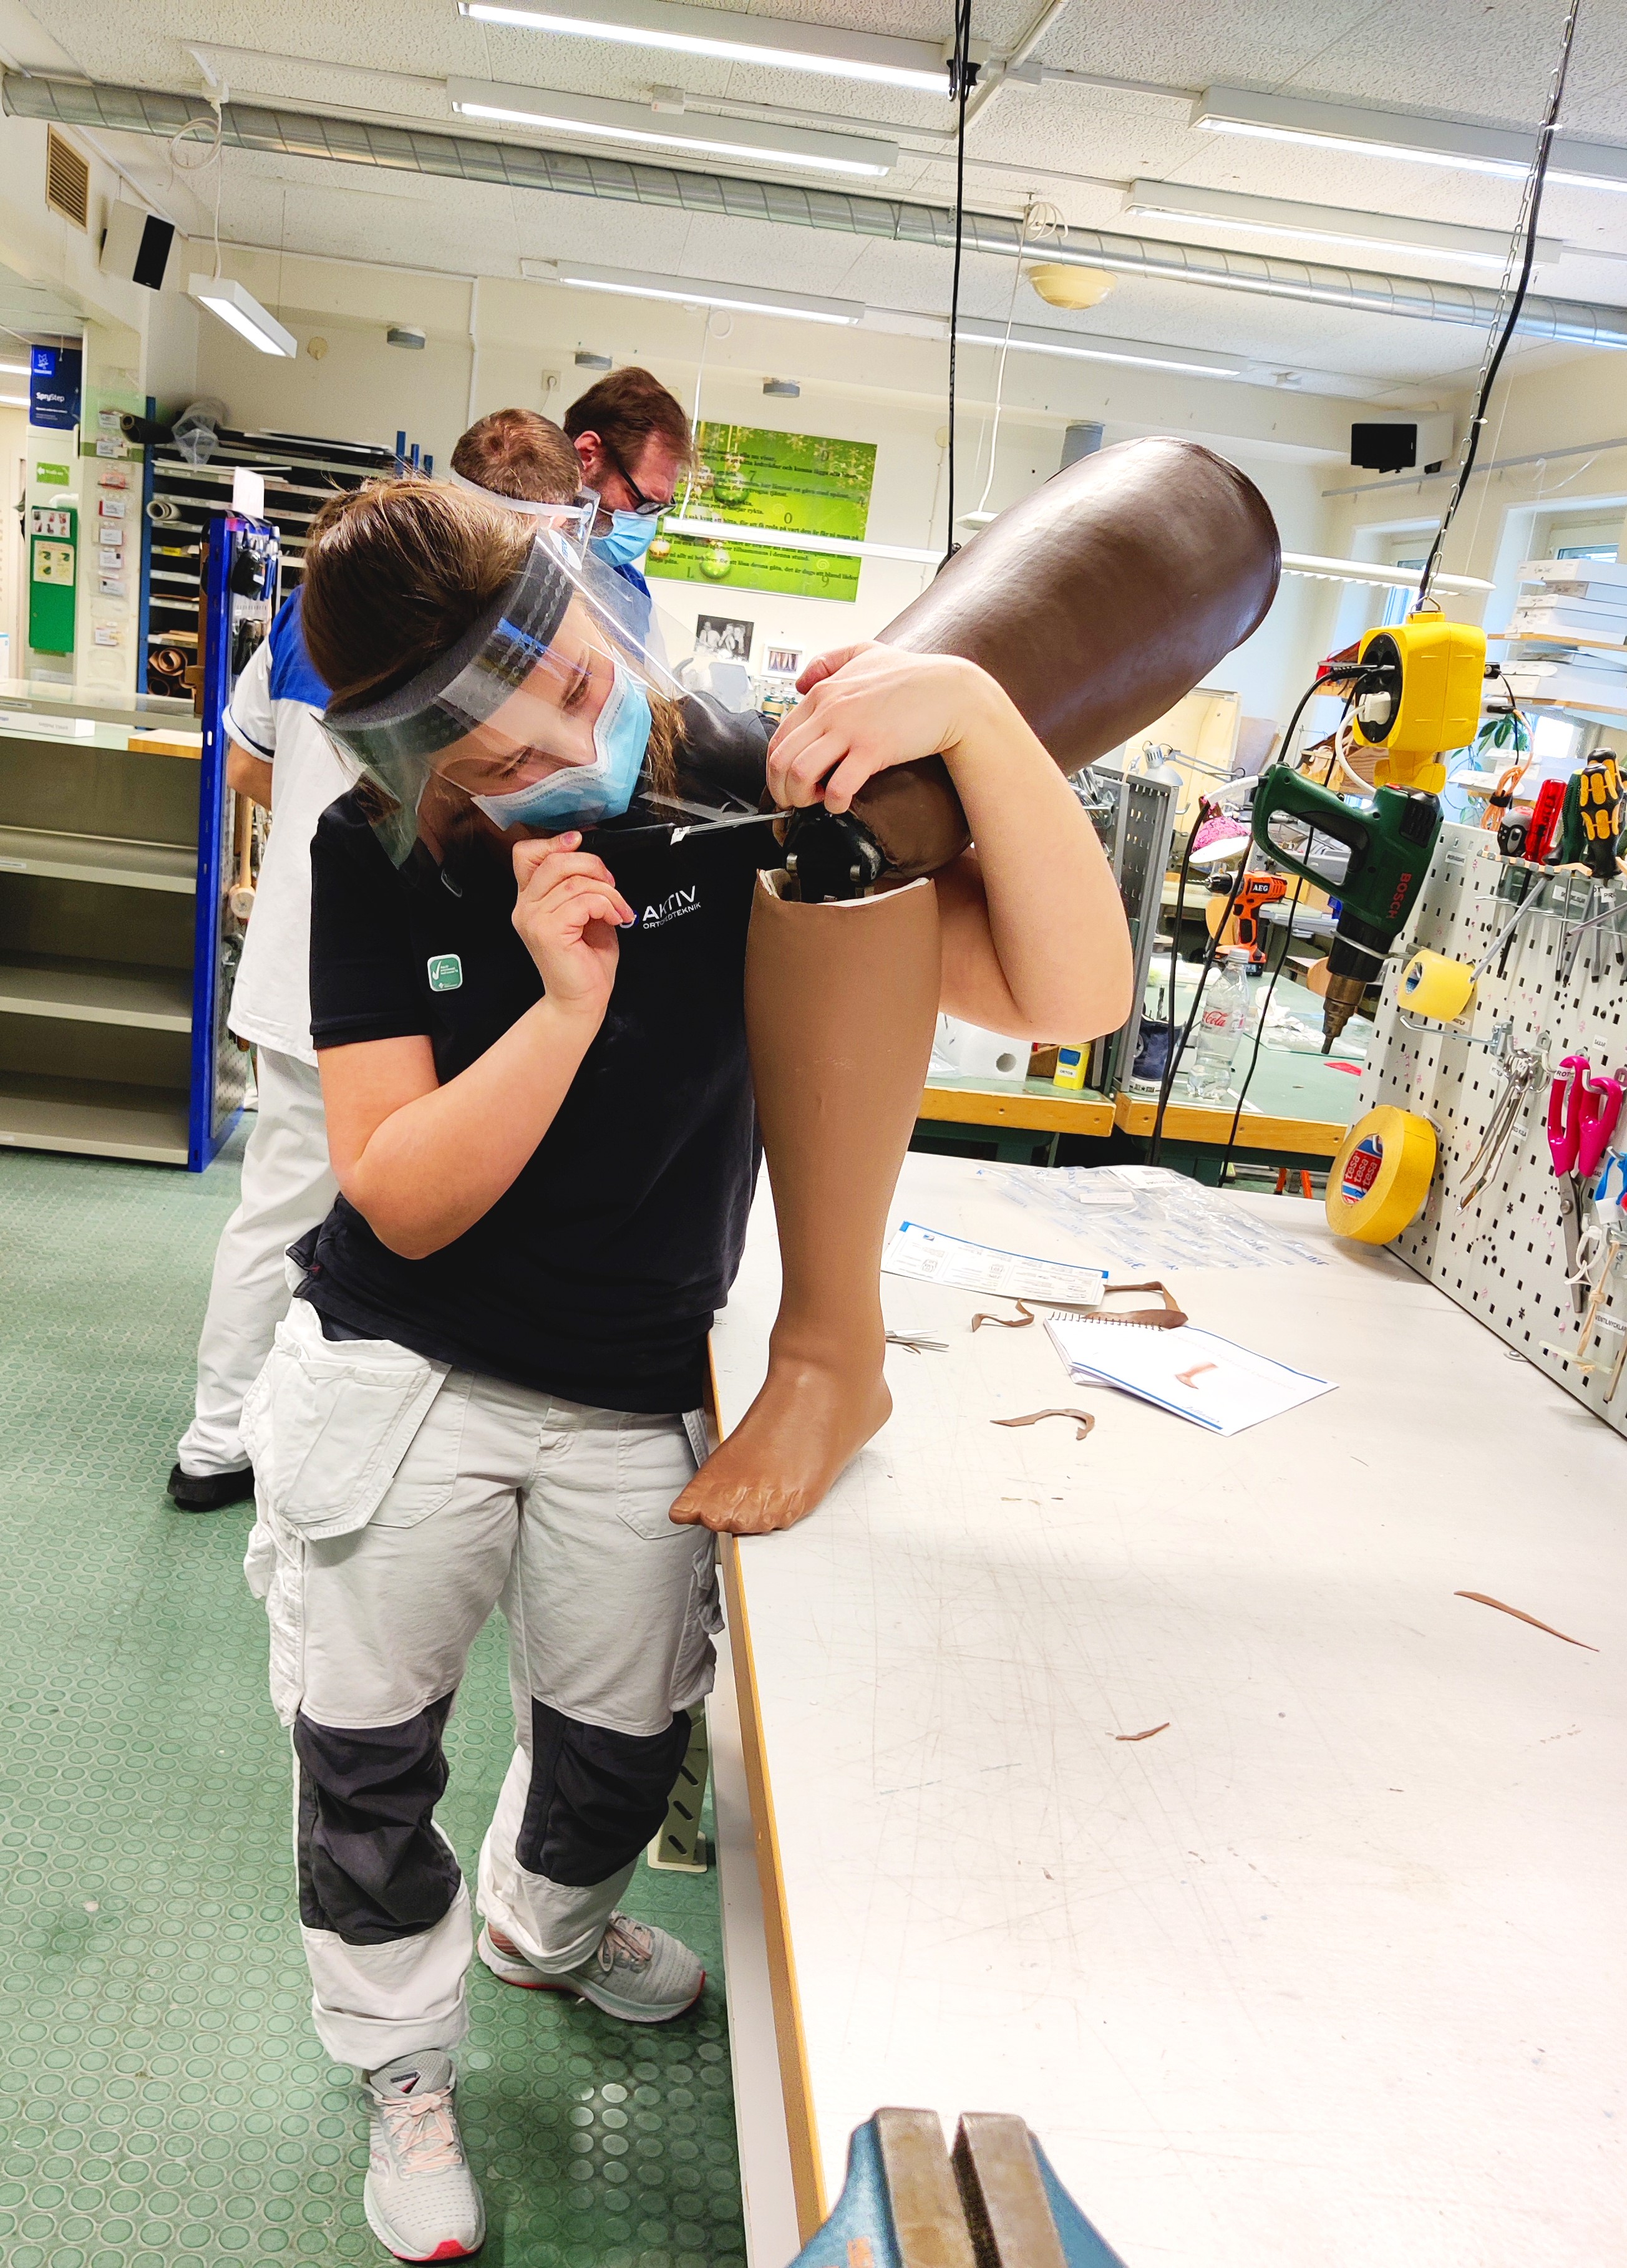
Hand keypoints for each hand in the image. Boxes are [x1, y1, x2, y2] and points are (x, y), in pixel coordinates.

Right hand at [511, 832, 633, 1021]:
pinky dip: (607, 905)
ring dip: (608, 892)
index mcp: (530, 899)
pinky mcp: (548, 931)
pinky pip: (583, 901)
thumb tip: (594, 858)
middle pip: (555, 861)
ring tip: (619, 909)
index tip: (581, 842)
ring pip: (575, 881)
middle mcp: (525, 907)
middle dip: (592, 864)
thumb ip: (581, 884)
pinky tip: (615, 919)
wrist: (582, 999)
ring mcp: (533, 919)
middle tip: (612, 884)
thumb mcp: (585, 911)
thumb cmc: (586, 960)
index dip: (555, 842)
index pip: (526, 853)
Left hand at [766, 643, 1003, 813]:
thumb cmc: (914, 677)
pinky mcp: (873, 749)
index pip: (779, 736)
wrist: (952, 693)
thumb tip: (800, 682)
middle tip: (797, 800)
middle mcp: (830, 709)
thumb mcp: (866, 651)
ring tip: (818, 802)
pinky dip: (833, 803)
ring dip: (802, 797)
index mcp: (823, 692)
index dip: (777, 768)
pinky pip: (838, 786)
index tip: (791, 781)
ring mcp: (850, 729)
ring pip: (800, 773)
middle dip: (782, 788)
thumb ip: (830, 660)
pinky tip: (841, 804)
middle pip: (781, 758)